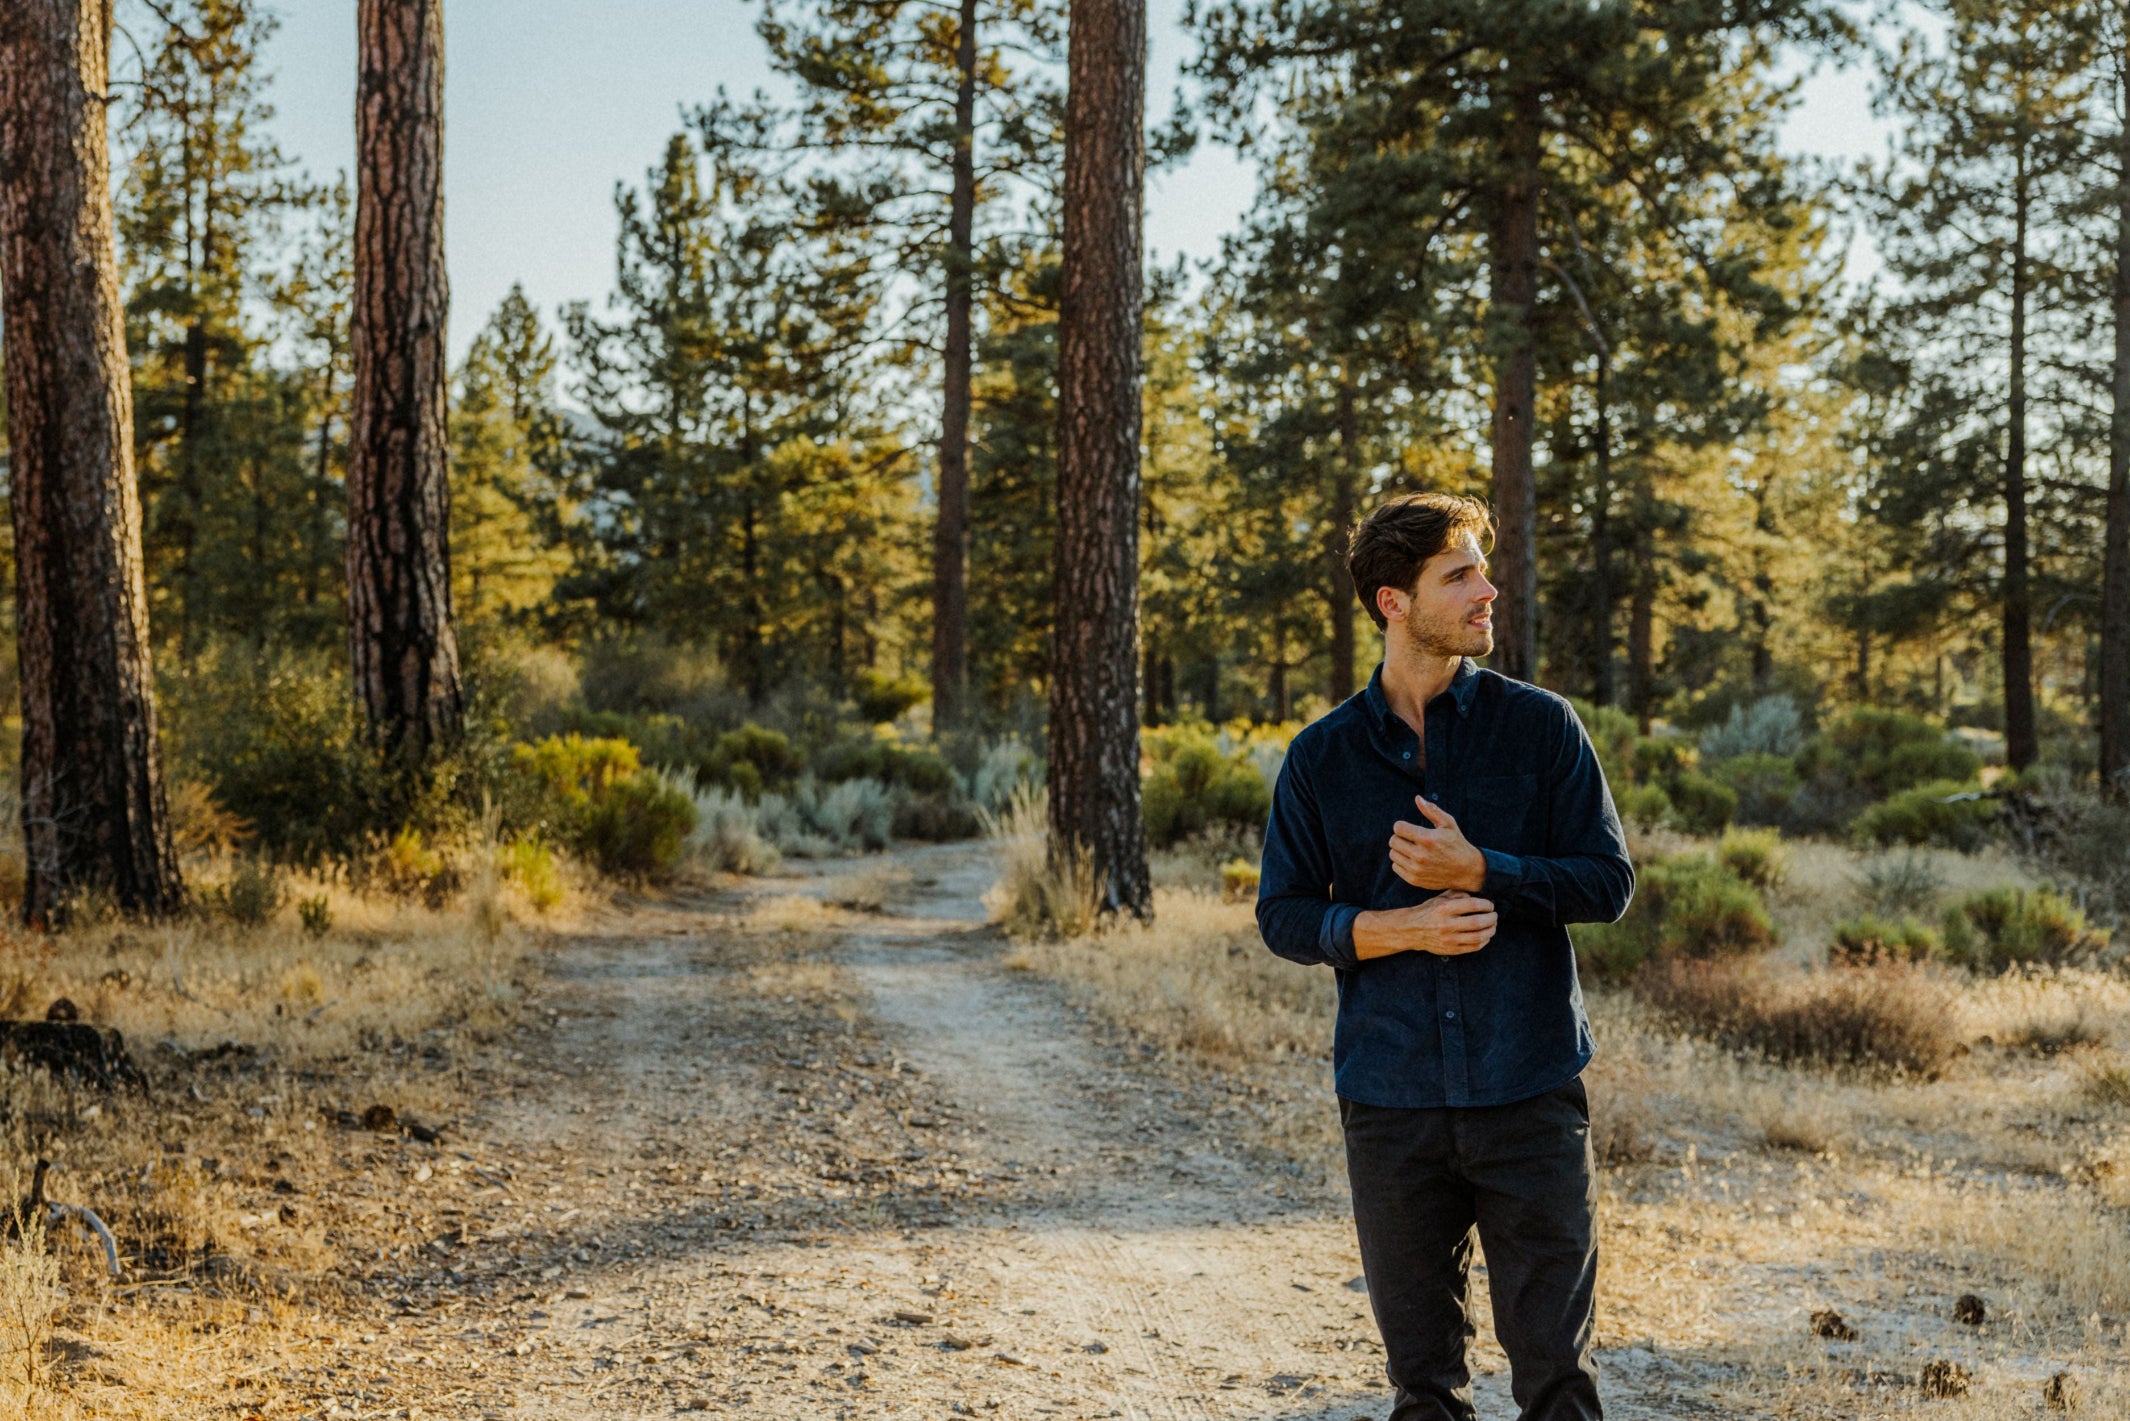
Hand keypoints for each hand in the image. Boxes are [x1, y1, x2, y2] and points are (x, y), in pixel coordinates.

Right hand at [1352, 891, 1498, 960]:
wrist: (1411, 930)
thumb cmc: (1428, 911)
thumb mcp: (1440, 898)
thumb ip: (1458, 894)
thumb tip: (1477, 895)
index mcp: (1444, 908)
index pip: (1472, 905)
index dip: (1486, 905)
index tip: (1490, 905)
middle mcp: (1446, 924)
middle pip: (1478, 922)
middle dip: (1491, 918)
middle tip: (1495, 916)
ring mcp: (1448, 939)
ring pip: (1478, 937)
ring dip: (1490, 931)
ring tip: (1493, 926)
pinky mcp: (1450, 950)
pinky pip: (1473, 947)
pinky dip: (1484, 941)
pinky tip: (1486, 936)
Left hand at [1389, 796, 1486, 892]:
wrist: (1465, 870)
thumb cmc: (1456, 843)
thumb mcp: (1448, 824)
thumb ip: (1432, 810)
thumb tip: (1417, 798)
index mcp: (1427, 839)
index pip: (1398, 828)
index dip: (1402, 826)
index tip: (1409, 829)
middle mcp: (1420, 855)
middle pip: (1393, 841)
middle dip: (1400, 837)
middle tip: (1410, 839)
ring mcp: (1417, 869)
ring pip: (1393, 854)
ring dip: (1400, 850)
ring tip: (1412, 849)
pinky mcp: (1414, 880)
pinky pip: (1395, 867)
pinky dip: (1401, 862)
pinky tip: (1412, 860)